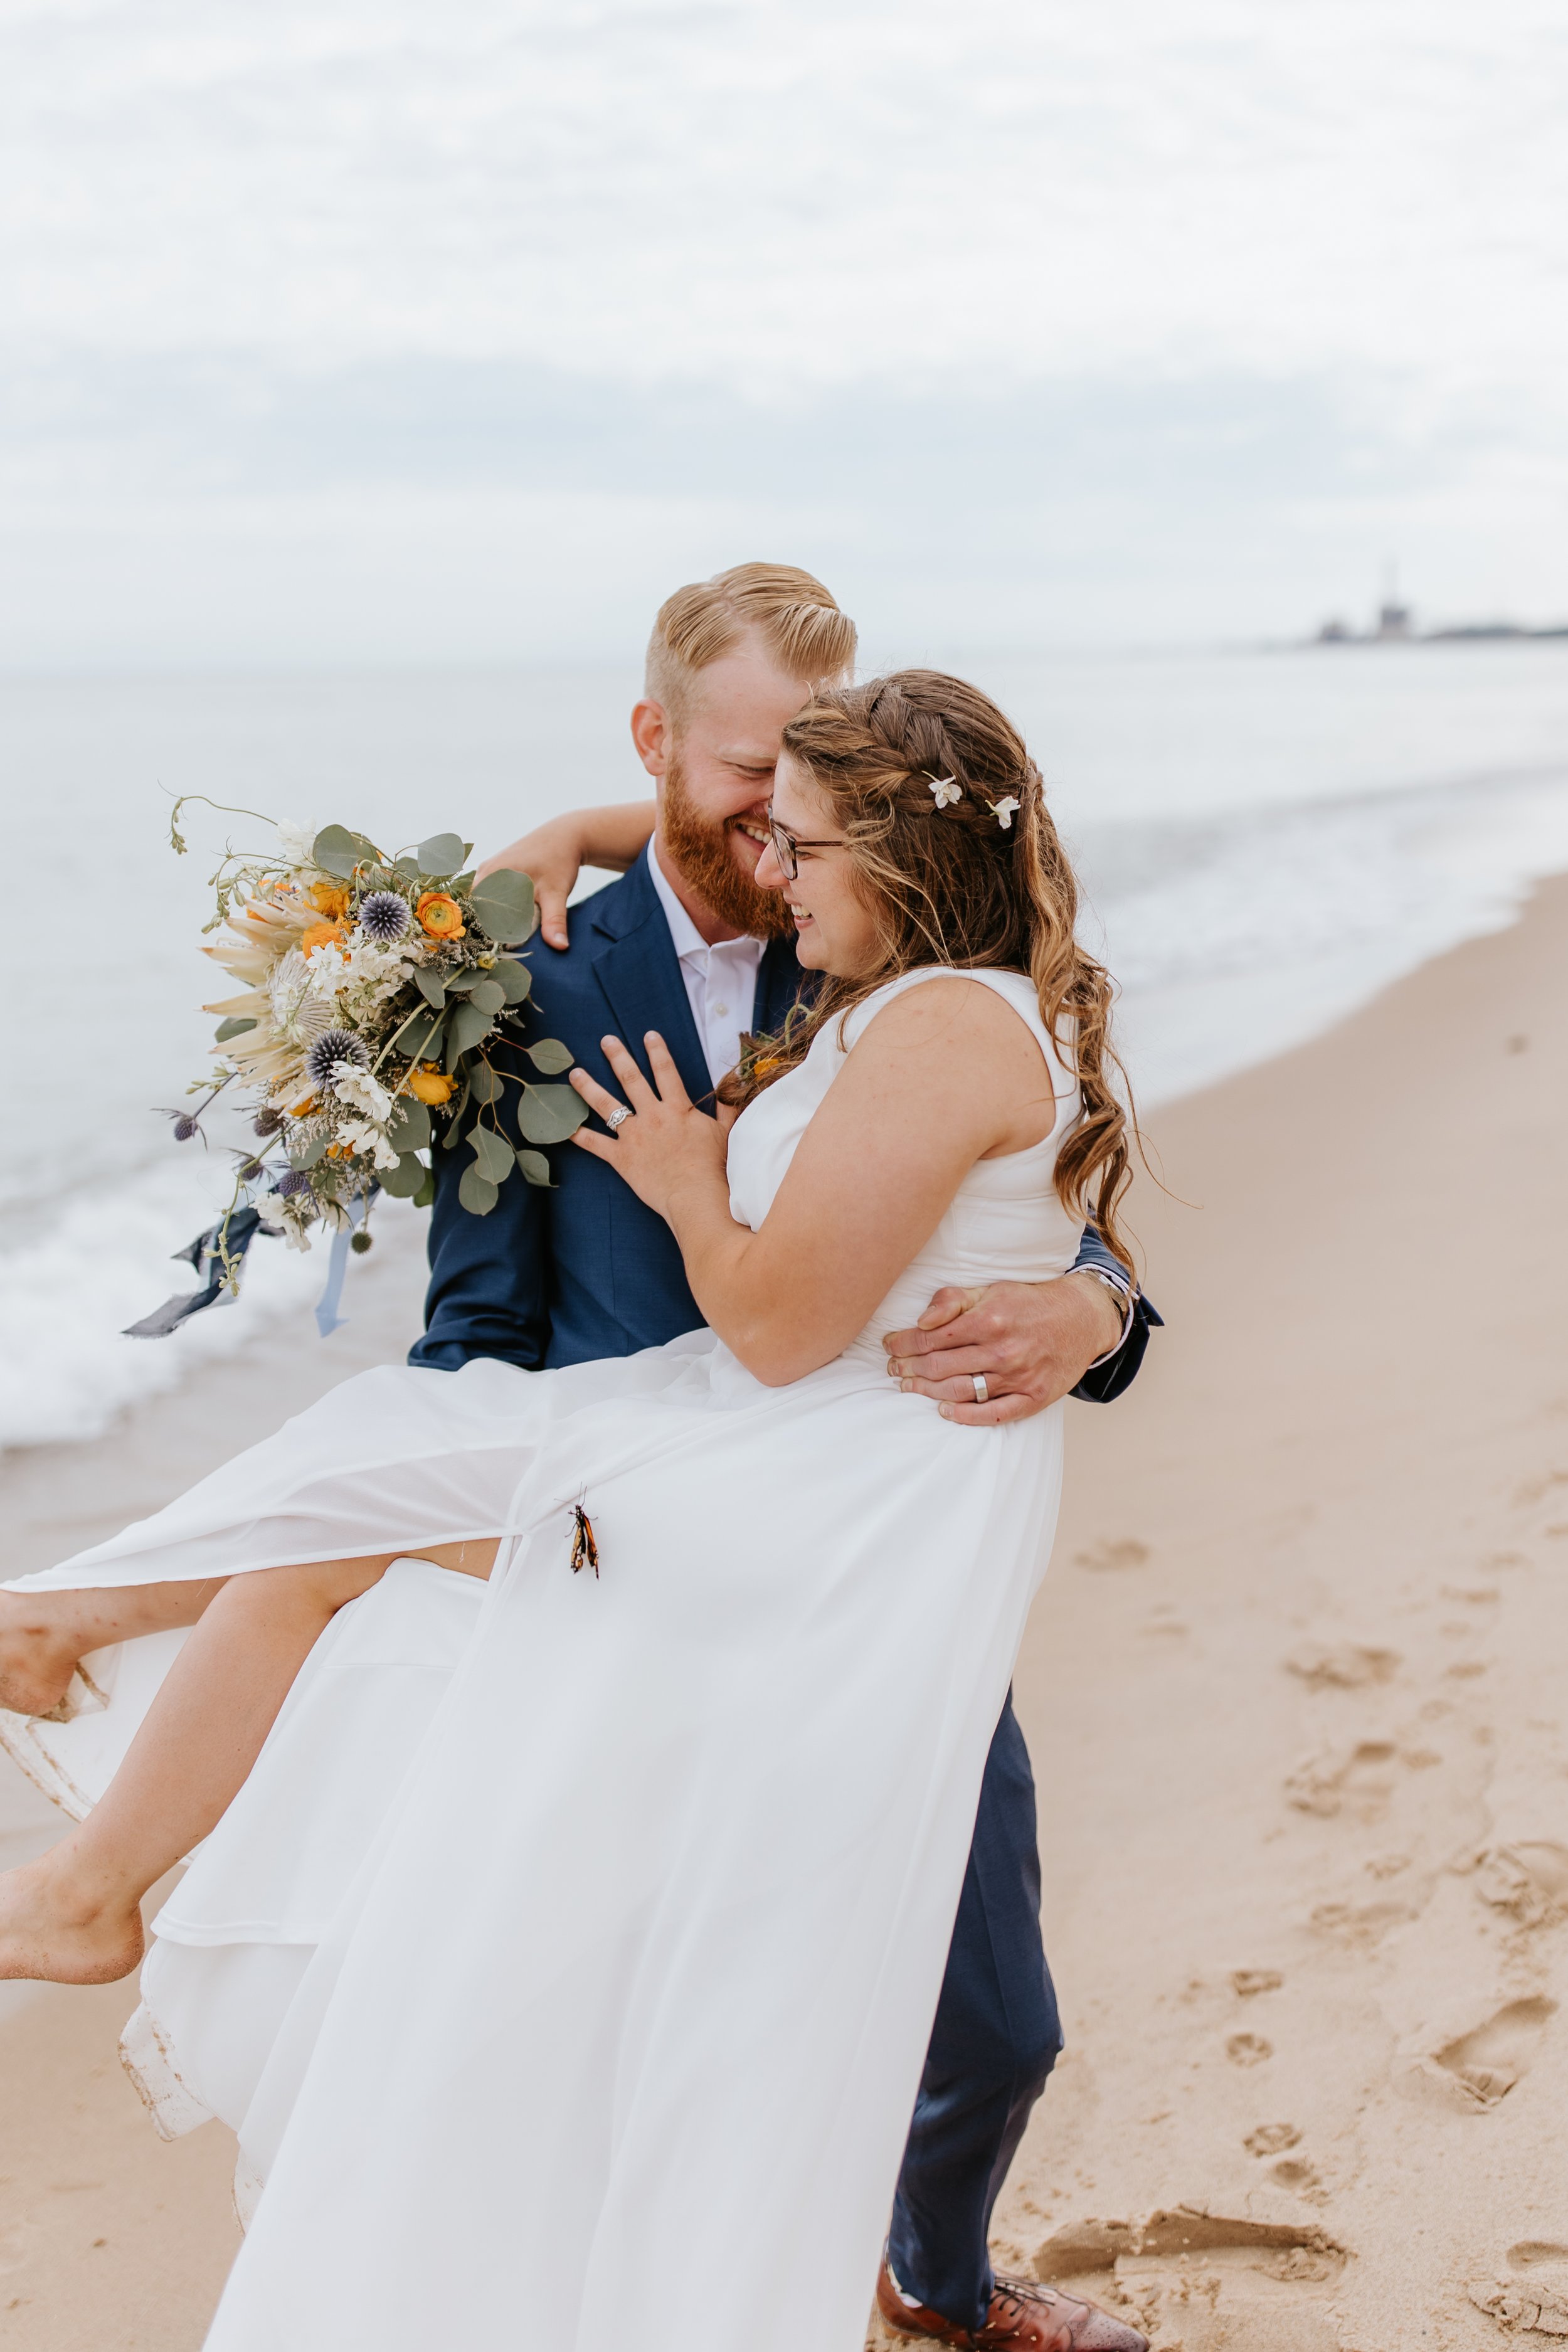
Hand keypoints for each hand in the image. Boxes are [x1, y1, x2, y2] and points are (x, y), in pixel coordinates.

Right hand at [477, 801, 657, 949]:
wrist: (566, 836)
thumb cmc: (560, 861)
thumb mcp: (557, 893)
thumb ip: (554, 920)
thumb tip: (560, 947)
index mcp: (491, 875)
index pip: (475, 914)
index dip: (481, 935)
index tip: (490, 953)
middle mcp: (484, 871)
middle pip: (475, 910)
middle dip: (483, 930)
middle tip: (494, 953)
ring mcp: (488, 870)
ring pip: (481, 903)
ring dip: (488, 920)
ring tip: (498, 941)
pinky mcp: (496, 872)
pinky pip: (488, 896)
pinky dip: (494, 910)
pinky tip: (505, 923)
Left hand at [569, 1033, 730, 1216]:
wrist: (695, 1194)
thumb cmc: (713, 1166)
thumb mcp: (726, 1133)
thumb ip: (726, 1109)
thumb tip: (731, 1090)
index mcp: (677, 1107)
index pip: (665, 1071)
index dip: (657, 1051)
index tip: (648, 1034)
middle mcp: (652, 1115)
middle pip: (630, 1079)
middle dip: (617, 1056)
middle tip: (605, 1040)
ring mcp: (634, 1136)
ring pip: (606, 1105)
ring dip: (589, 1087)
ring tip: (575, 1073)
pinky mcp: (621, 1158)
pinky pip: (595, 1144)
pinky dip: (578, 1135)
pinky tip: (564, 1126)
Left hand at [882, 1272, 1125, 1424]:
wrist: (1081, 1318)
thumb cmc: (1028, 1303)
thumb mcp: (991, 1289)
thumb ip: (952, 1300)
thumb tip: (922, 1321)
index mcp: (989, 1319)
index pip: (931, 1338)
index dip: (904, 1344)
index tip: (890, 1346)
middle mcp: (1003, 1350)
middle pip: (940, 1366)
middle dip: (909, 1368)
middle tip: (893, 1369)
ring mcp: (1019, 1377)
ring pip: (960, 1391)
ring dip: (927, 1391)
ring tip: (908, 1386)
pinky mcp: (1034, 1397)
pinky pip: (993, 1414)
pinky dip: (965, 1416)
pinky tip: (944, 1410)